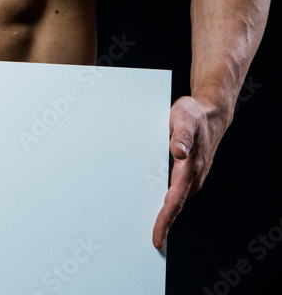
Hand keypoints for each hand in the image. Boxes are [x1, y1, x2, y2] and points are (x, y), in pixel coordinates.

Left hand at [153, 94, 228, 250]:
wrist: (211, 112)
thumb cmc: (195, 115)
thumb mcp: (185, 118)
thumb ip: (182, 135)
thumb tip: (178, 151)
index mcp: (189, 169)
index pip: (175, 201)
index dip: (165, 221)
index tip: (156, 239)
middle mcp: (191, 177)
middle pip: (173, 206)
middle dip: (160, 224)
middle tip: (142, 241)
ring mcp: (190, 176)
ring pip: (174, 199)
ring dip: (162, 212)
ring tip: (143, 226)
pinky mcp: (187, 172)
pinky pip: (174, 190)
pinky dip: (164, 200)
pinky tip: (151, 200)